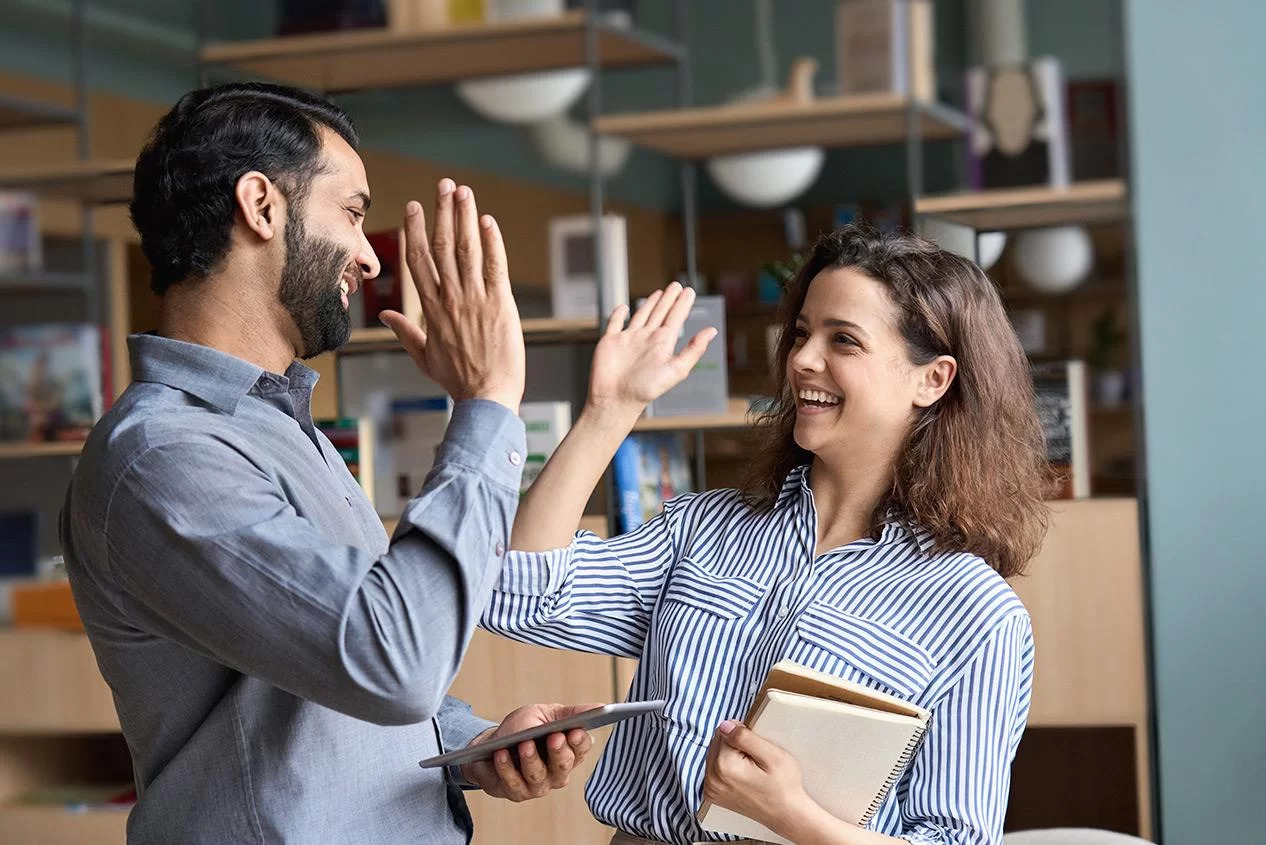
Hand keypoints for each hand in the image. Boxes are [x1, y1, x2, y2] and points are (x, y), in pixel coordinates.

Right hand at [380, 179, 524, 412]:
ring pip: (466, 250)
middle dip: (442, 212)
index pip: (418, 261)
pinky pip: (495, 266)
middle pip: (441, 246)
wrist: (486, 397)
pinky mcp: (501, 304)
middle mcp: (450, 299)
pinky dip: (492, 242)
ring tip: (463, 191)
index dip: (415, 230)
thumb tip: (388, 315)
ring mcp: (475, 300)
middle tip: (443, 185)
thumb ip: (405, 332)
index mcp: (431, 310)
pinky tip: (487, 221)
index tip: (415, 206)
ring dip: (464, 217)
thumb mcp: (424, 357)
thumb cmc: (459, 380)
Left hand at [460, 703, 597, 801]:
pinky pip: (514, 783)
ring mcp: (539, 785)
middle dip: (559, 751)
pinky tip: (502, 754)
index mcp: (569, 750)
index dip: (579, 741)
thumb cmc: (521, 728)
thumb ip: (571, 713)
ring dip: (531, 759)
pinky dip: (507, 768)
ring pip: (539, 776)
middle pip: (564, 764)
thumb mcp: (545, 714)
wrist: (490, 746)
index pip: (582, 748)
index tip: (575, 730)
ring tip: (524, 744)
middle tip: (555, 737)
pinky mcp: (518, 793)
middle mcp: (558, 771)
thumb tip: (601, 707)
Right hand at [587, 282, 716, 418]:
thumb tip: (712, 331)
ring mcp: (628, 339)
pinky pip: (614, 323)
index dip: (683, 304)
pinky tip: (623, 308)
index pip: (676, 318)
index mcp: (662, 344)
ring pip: (641, 315)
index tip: (689, 291)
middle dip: (669, 299)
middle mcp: (647, 339)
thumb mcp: (676, 369)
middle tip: (677, 285)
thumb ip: (694, 350)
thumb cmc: (645, 390)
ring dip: (650, 303)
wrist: (616, 400)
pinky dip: (618, 314)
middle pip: (660, 313)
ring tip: (659, 293)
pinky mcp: (610, 341)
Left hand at [702, 720, 812, 838]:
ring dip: (730, 755)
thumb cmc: (784, 785)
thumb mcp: (773, 755)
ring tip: (750, 770)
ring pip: (715, 753)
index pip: (725, 731)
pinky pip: (714, 768)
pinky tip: (742, 776)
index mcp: (724, 766)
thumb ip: (745, 737)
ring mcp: (711, 788)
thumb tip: (725, 725)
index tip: (758, 750)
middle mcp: (712, 778)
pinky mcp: (712, 794)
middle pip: (717, 742)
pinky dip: (726, 767)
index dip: (744, 736)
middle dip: (735, 745)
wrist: (786, 813)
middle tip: (756, 761)